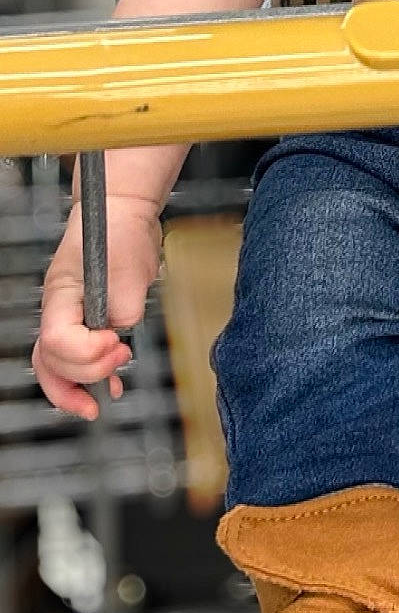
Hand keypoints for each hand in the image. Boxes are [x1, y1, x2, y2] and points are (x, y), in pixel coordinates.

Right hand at [34, 196, 162, 418]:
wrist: (120, 214)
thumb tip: (121, 331)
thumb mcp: (130, 269)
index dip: (87, 351)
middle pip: (53, 360)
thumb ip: (125, 306)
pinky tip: (110, 388)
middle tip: (121, 356)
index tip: (115, 341)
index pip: (58, 339)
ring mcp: (67, 317)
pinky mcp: (84, 322)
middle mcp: (58, 310)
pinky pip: (75, 360)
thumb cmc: (118, 231)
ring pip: (55, 366)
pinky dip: (88, 379)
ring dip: (76, 388)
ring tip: (103, 398)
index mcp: (62, 294)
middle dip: (87, 372)